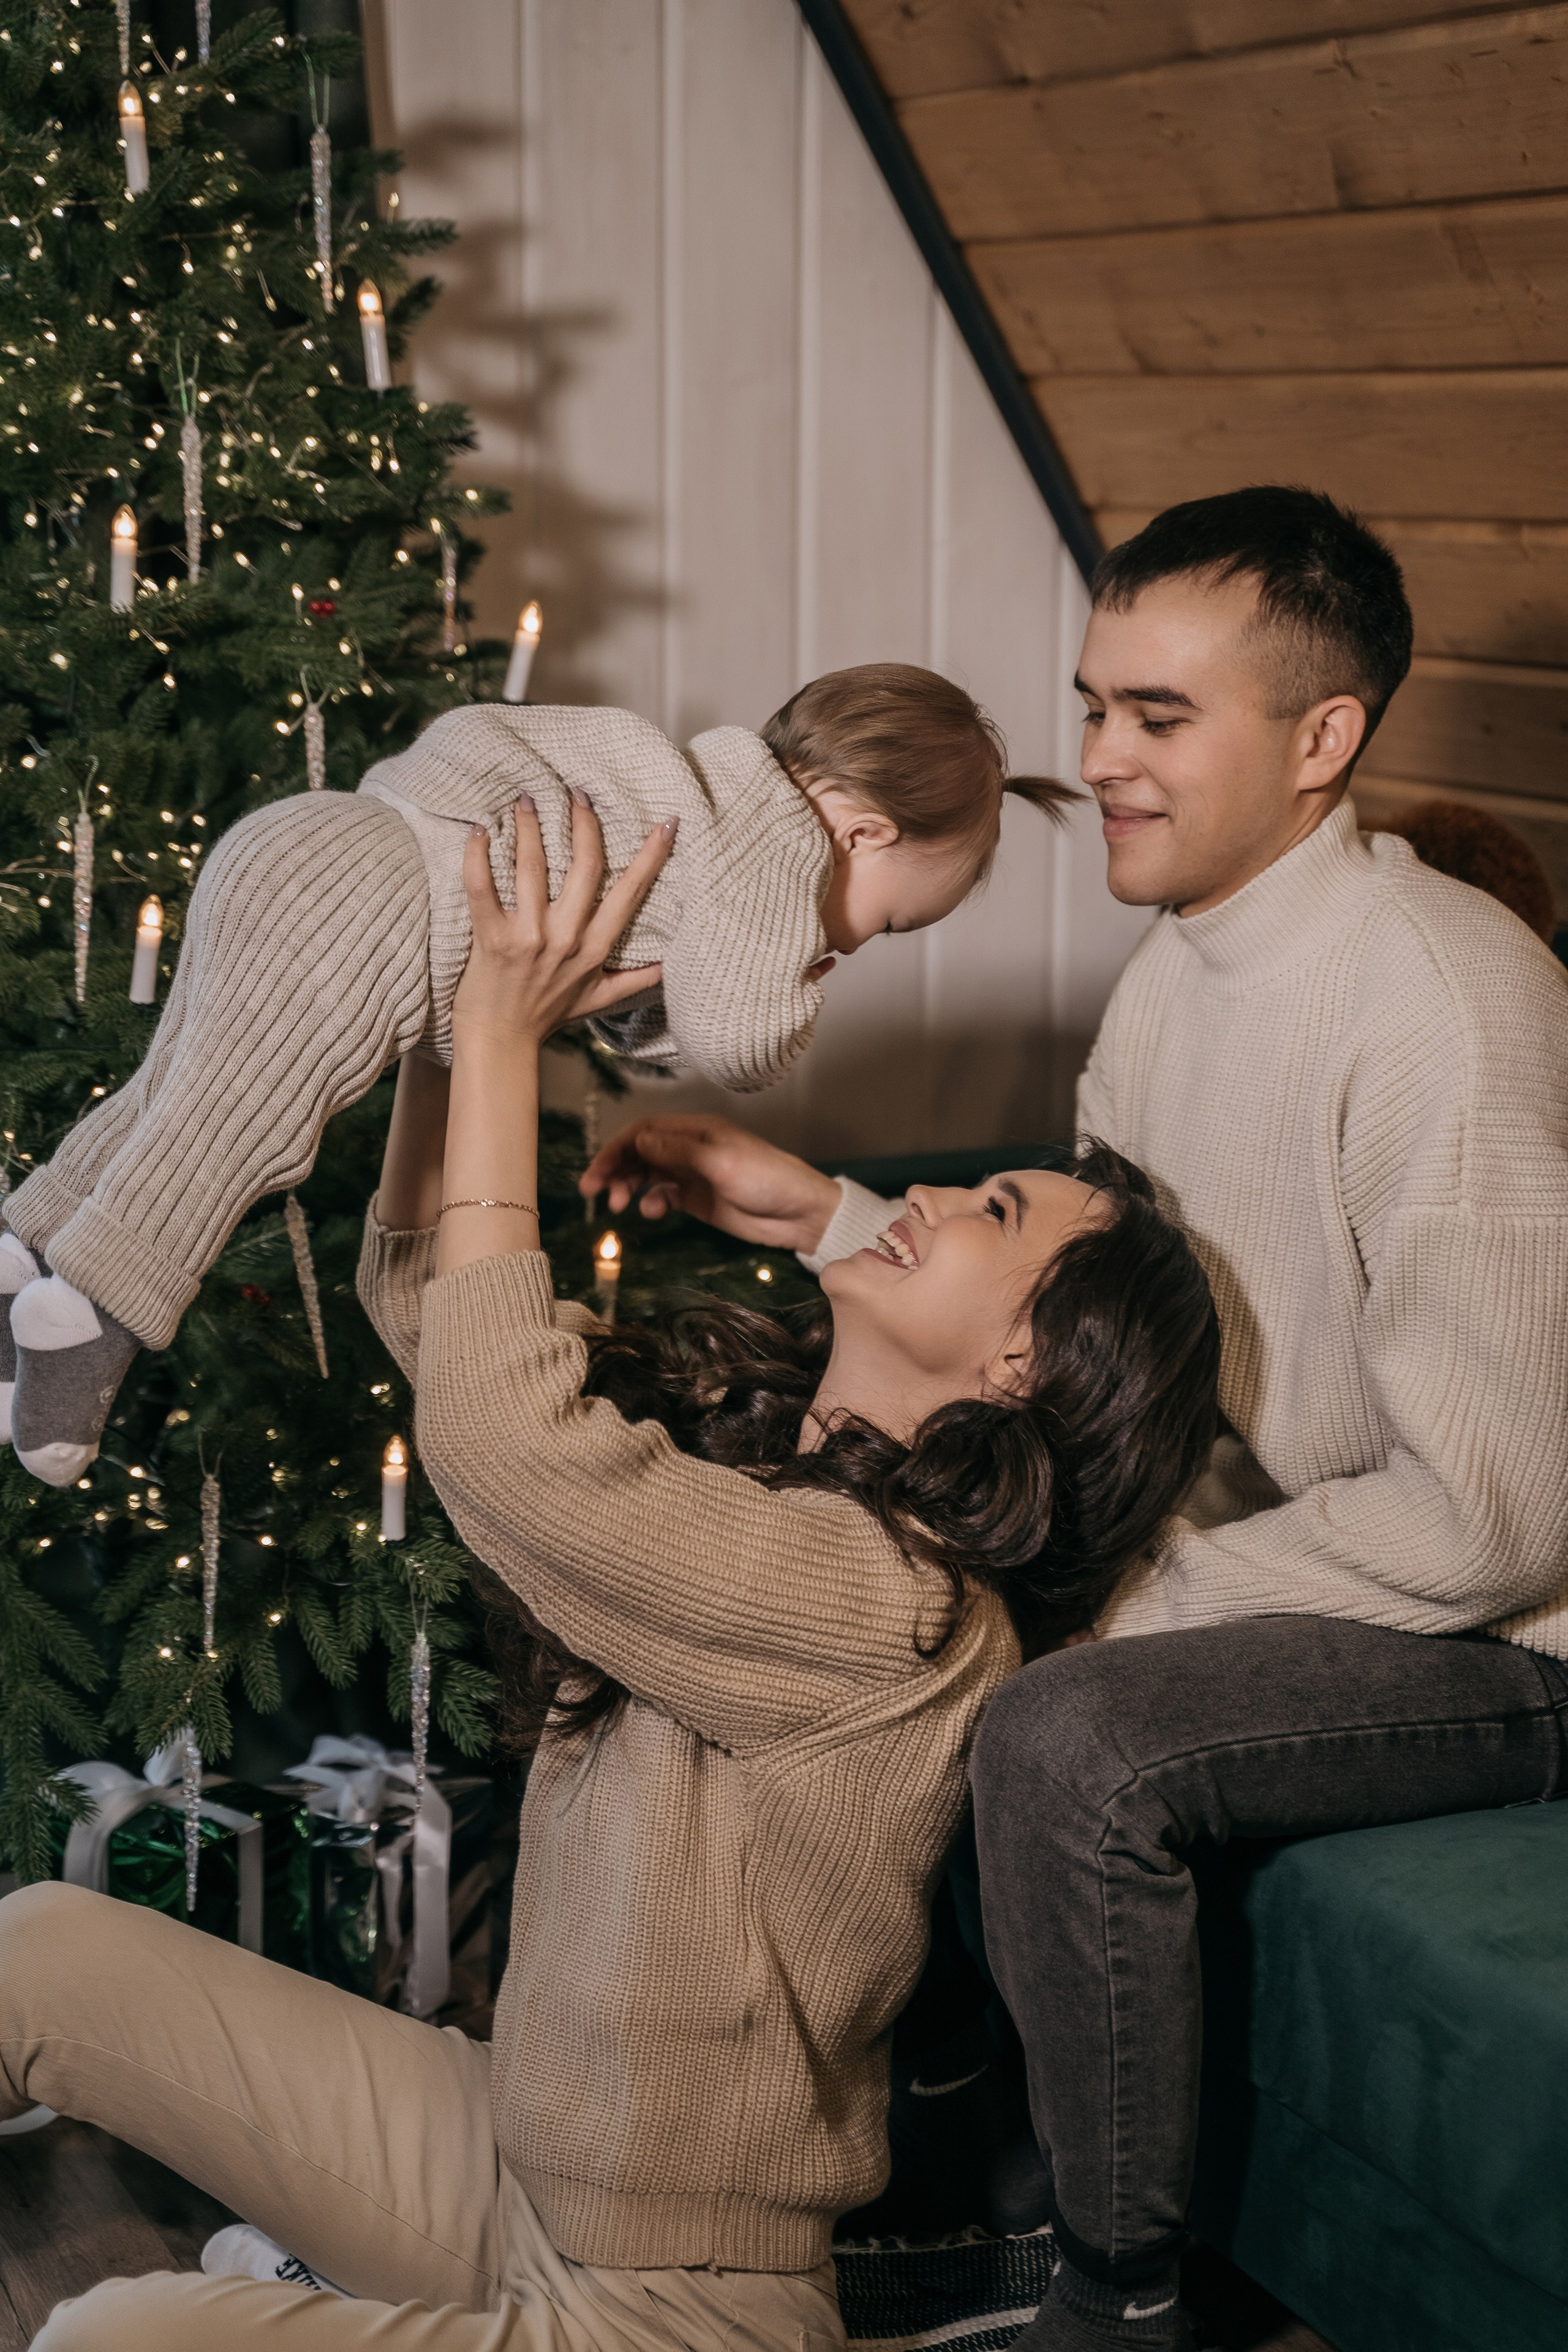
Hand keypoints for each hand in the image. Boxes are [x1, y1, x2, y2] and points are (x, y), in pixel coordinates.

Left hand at [451, 790, 671, 1049]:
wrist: (500, 1042)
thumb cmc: (546, 1015)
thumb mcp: (597, 999)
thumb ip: (635, 979)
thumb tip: (670, 967)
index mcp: (595, 949)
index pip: (630, 895)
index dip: (651, 857)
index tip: (667, 823)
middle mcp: (567, 939)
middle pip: (585, 868)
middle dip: (584, 824)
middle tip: (577, 793)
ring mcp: (529, 938)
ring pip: (534, 868)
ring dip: (531, 827)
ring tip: (525, 798)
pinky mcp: (491, 940)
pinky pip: (482, 889)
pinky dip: (477, 857)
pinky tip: (478, 831)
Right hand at [582, 1113, 840, 1254]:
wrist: (799, 1214)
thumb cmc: (767, 1179)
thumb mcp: (721, 1162)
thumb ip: (679, 1151)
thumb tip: (639, 1139)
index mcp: (696, 1131)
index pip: (645, 1131)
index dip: (617, 1148)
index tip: (598, 1171)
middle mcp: (690, 1149)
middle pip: (640, 1152)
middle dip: (614, 1168)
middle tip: (592, 1191)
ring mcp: (693, 1174)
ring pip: (647, 1174)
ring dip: (628, 1186)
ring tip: (618, 1206)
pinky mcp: (697, 1199)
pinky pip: (664, 1196)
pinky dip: (651, 1203)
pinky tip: (651, 1212)